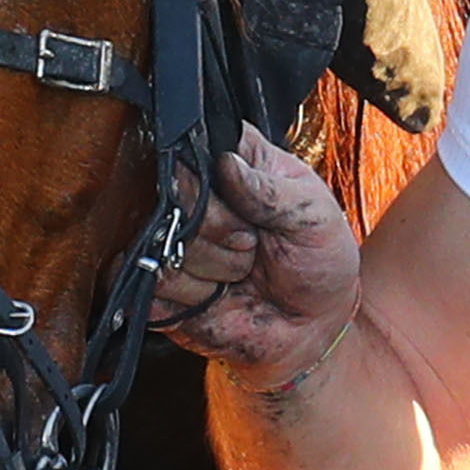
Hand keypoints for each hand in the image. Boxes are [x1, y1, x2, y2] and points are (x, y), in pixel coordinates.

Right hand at [158, 127, 360, 382]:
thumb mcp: (313, 216)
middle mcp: (194, 194)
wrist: (312, 329)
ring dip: (212, 267)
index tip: (244, 200)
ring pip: (163, 239)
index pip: (196, 141)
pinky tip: (216, 297)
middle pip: (174, 192)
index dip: (214, 174)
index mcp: (232, 160)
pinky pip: (151, 281)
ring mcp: (170, 238)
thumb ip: (271, 189)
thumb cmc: (317, 261)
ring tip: (240, 273)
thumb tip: (227, 164)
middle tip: (253, 244)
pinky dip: (191, 296)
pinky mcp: (156, 283)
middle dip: (221, 227)